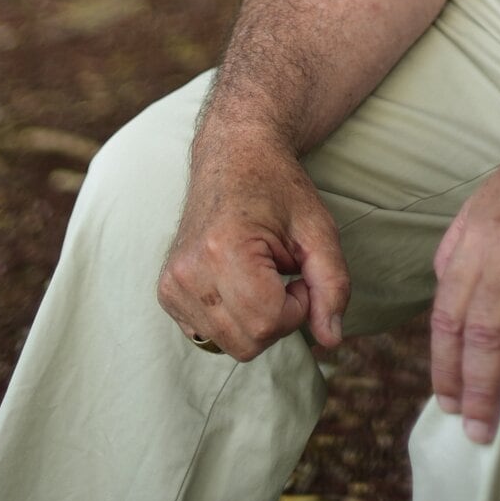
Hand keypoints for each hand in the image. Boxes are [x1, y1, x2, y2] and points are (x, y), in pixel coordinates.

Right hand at [157, 132, 348, 360]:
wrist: (232, 156)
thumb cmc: (278, 188)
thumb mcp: (318, 229)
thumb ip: (333, 285)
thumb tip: (332, 340)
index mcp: (223, 250)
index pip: (268, 323)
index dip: (298, 306)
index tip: (298, 273)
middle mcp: (189, 271)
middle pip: (248, 343)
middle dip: (278, 318)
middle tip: (282, 273)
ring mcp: (172, 284)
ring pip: (229, 344)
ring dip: (256, 319)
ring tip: (260, 274)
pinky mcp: (167, 293)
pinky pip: (208, 335)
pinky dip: (232, 319)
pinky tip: (238, 283)